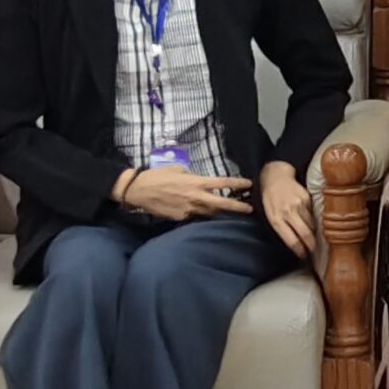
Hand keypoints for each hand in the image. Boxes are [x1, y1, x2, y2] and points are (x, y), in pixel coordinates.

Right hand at [120, 166, 253, 222]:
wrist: (137, 190)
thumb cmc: (157, 176)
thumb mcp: (178, 170)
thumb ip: (193, 176)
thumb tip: (201, 181)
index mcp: (196, 182)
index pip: (222, 183)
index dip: (237, 183)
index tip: (249, 184)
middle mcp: (196, 197)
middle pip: (222, 204)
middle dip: (238, 206)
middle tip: (251, 208)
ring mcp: (189, 210)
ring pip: (210, 214)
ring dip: (222, 214)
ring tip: (233, 215)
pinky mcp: (180, 218)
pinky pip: (196, 218)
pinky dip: (203, 217)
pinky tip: (208, 217)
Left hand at [257, 161, 314, 256]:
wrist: (276, 176)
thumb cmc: (269, 197)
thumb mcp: (268, 213)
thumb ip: (279, 226)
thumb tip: (294, 241)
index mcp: (275, 218)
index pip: (291, 240)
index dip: (299, 250)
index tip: (303, 256)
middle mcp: (287, 212)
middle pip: (305, 234)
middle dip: (311, 245)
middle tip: (313, 251)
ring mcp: (299, 204)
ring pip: (311, 224)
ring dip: (314, 233)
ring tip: (315, 238)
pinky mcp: (307, 198)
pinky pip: (313, 213)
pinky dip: (314, 219)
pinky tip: (312, 221)